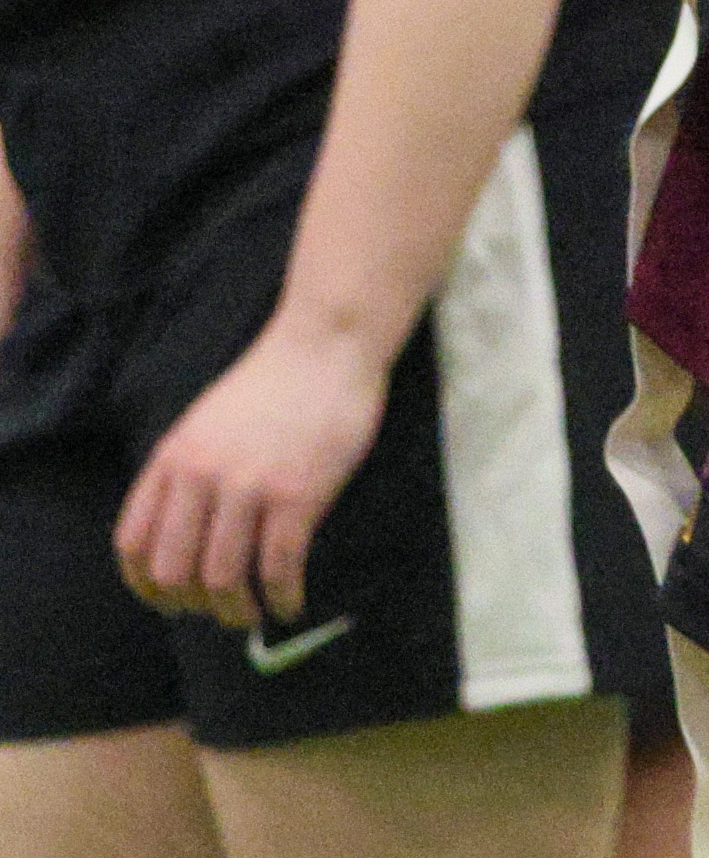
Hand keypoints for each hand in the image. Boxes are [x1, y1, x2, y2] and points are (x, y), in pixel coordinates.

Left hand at [114, 313, 388, 628]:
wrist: (328, 340)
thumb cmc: (274, 382)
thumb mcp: (206, 421)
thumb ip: (186, 472)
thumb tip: (183, 540)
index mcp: (174, 457)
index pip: (133, 544)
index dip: (145, 585)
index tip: (167, 602)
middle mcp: (202, 476)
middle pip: (174, 572)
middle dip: (193, 605)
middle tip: (217, 611)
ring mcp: (248, 486)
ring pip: (223, 579)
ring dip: (236, 611)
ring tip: (252, 615)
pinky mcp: (297, 494)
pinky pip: (278, 568)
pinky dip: (282, 598)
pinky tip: (290, 602)